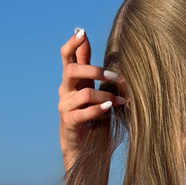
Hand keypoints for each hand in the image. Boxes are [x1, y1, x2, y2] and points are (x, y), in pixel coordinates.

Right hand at [58, 29, 125, 171]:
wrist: (85, 152)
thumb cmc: (93, 120)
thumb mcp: (96, 92)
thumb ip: (96, 73)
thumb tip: (104, 55)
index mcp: (73, 82)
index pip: (67, 57)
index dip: (72, 43)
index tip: (82, 31)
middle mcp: (65, 92)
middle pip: (72, 70)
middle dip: (94, 70)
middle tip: (114, 76)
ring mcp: (65, 108)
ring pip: (83, 94)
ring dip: (105, 95)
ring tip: (120, 100)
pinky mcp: (69, 123)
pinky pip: (82, 113)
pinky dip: (97, 109)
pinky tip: (109, 108)